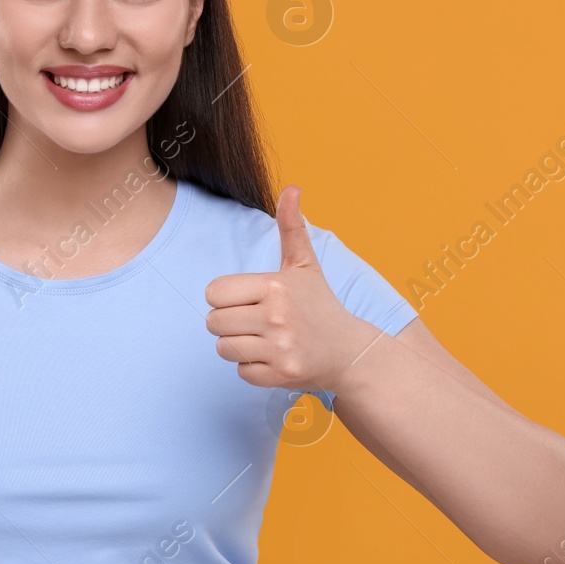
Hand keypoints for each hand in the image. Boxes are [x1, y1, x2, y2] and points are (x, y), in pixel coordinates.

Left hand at [204, 184, 379, 392]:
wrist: (350, 351)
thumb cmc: (320, 305)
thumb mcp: (305, 264)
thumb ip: (292, 227)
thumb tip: (292, 188)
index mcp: (275, 286)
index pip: (213, 293)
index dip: (225, 298)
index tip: (247, 300)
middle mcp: (276, 317)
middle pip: (213, 322)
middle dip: (229, 323)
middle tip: (255, 321)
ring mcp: (279, 348)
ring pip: (223, 348)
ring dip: (238, 345)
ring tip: (263, 339)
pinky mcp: (280, 375)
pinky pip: (240, 371)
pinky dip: (252, 368)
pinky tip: (273, 357)